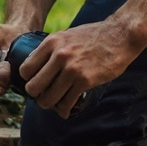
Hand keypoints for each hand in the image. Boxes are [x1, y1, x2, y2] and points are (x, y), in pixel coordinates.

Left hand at [19, 20, 140, 118]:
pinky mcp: (85, 80)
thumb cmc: (94, 36)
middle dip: (38, 95)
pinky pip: (67, 103)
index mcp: (51, 43)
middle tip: (45, 96)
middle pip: (33, 87)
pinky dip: (65, 110)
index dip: (29, 80)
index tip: (37, 83)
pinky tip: (67, 109)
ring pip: (48, 98)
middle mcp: (58, 55)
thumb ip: (52, 49)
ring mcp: (71, 69)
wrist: (120, 35)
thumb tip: (39, 67)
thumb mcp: (67, 36)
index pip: (25, 69)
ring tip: (56, 104)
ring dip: (50, 105)